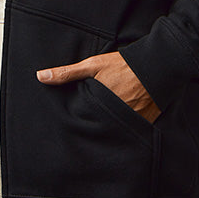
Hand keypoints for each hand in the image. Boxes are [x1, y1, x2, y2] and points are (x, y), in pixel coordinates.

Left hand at [36, 51, 160, 122]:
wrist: (159, 65)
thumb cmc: (124, 65)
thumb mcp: (93, 65)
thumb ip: (67, 73)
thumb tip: (40, 76)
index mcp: (98, 104)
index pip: (82, 120)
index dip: (78, 121)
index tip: (72, 124)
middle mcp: (114, 116)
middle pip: (98, 127)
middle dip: (93, 127)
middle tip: (89, 126)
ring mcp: (130, 122)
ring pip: (114, 130)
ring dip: (109, 128)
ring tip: (105, 127)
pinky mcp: (145, 124)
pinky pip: (131, 132)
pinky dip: (126, 129)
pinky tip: (122, 125)